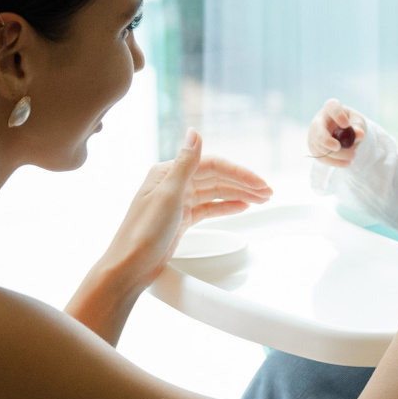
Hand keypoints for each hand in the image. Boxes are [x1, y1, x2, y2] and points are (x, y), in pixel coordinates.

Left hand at [103, 129, 271, 285]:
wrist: (130, 266)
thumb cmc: (143, 232)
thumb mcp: (168, 194)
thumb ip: (185, 163)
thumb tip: (195, 131)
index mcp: (168, 172)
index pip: (212, 165)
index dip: (239, 173)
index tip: (260, 183)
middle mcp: (173, 183)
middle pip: (216, 178)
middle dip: (243, 184)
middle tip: (268, 193)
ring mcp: (178, 202)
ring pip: (215, 193)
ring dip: (239, 195)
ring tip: (261, 200)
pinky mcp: (181, 219)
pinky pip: (209, 208)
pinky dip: (227, 207)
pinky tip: (242, 207)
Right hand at [308, 99, 366, 166]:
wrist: (345, 135)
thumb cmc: (351, 124)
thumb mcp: (358, 122)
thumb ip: (358, 127)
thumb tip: (360, 134)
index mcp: (331, 109)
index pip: (331, 107)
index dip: (337, 115)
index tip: (346, 125)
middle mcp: (319, 121)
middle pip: (317, 130)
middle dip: (326, 140)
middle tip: (338, 147)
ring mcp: (314, 136)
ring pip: (320, 147)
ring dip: (336, 154)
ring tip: (353, 156)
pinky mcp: (315, 149)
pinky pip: (322, 158)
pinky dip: (334, 162)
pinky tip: (346, 163)